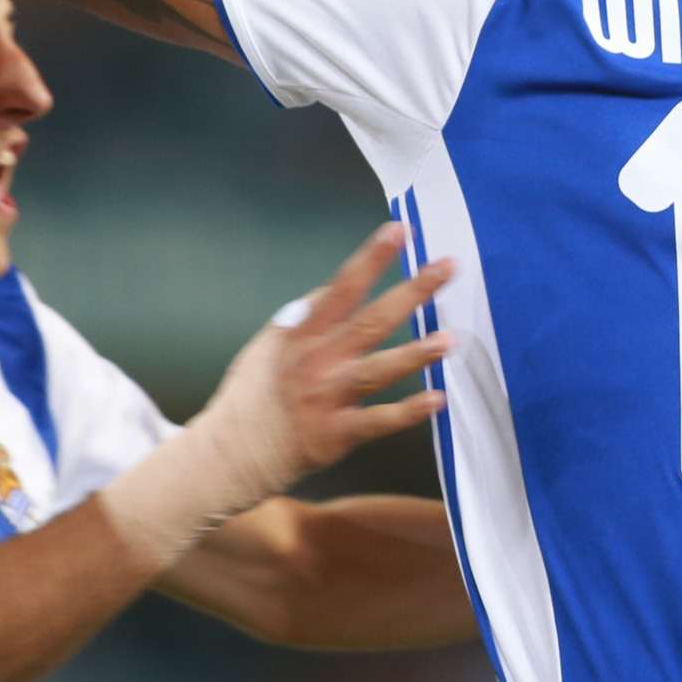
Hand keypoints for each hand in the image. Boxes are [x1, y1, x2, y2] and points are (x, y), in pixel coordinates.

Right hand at [182, 224, 455, 509]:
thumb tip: (333, 291)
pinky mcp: (337, 433)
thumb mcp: (269, 344)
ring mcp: (328, 396)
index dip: (372, 257)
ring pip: (378, 370)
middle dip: (412, 291)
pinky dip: (408, 411)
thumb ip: (303, 317)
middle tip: (448, 268)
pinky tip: (438, 399)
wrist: (231, 451)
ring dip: (416, 354)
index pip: (342, 286)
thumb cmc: (253, 394)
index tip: (401, 230)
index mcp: (301, 332)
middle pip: (371, 319)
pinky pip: (378, 421)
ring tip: (450, 338)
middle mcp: (317, 359)